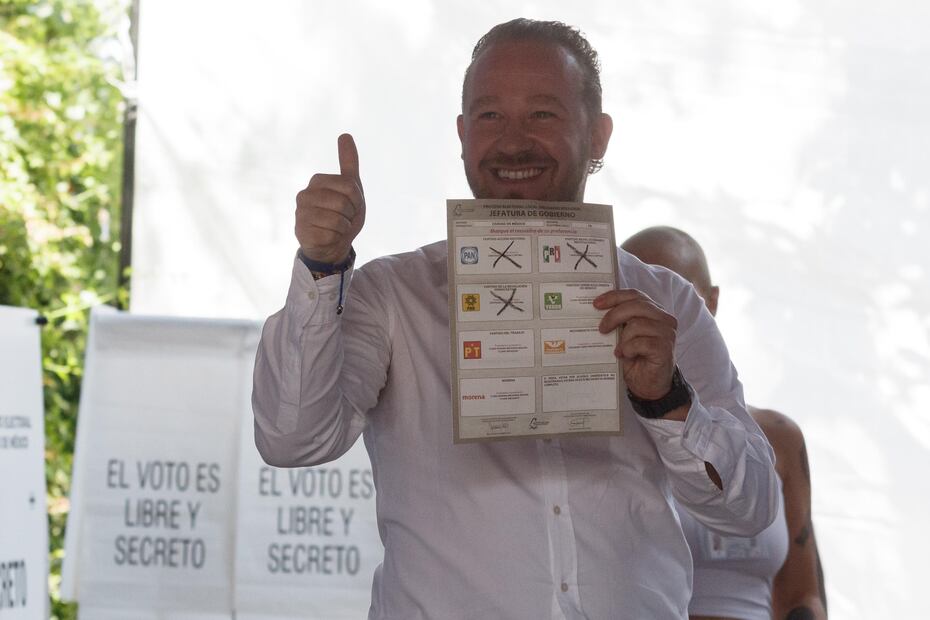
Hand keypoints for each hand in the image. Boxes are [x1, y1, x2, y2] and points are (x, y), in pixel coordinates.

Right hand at [295, 133, 365, 263]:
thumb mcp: (351, 188)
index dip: (357, 199)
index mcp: (317, 181)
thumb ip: (349, 162)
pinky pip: (331, 234)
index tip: (350, 204)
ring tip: (335, 227)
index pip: (349, 186)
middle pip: (343, 203)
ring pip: (337, 220)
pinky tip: (327, 237)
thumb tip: (345, 134)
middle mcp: (304, 195)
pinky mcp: (301, 232)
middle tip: (343, 218)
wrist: (332, 243)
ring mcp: (300, 214)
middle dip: (350, 214)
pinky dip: (335, 238)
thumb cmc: (342, 214)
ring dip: (343, 227)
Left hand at [594, 289, 677, 400]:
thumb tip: (597, 308)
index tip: (596, 304)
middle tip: (602, 329)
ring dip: (623, 339)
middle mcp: (664, 319)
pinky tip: (626, 356)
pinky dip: (629, 349)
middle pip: (636, 306)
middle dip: (614, 315)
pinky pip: (641, 342)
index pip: (635, 295)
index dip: (615, 297)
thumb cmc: (636, 358)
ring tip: (620, 350)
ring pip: (637, 324)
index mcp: (654, 312)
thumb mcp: (625, 335)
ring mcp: (667, 333)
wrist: (648, 385)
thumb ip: (620, 320)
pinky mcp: (665, 348)